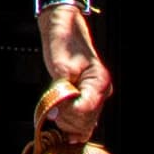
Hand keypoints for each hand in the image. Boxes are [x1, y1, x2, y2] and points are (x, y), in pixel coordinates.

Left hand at [34, 1, 109, 134]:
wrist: (64, 28)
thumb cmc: (64, 42)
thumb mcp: (60, 66)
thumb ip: (60, 91)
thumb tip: (55, 114)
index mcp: (98, 81)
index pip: (85, 110)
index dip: (67, 113)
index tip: (53, 109)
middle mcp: (101, 91)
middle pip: (86, 121)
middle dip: (67, 120)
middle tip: (51, 111)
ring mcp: (95, 95)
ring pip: (86, 124)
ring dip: (69, 125)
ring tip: (54, 114)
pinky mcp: (87, 98)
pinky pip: (84, 120)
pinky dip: (73, 125)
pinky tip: (62, 124)